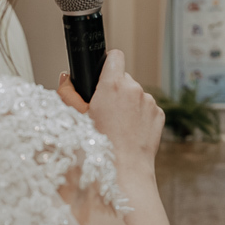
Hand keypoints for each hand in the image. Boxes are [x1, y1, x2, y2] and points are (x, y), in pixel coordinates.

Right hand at [59, 51, 164, 177]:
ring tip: (118, 125)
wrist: (124, 168)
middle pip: (124, 78)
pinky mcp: (158, 114)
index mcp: (113, 85)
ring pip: (136, 95)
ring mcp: (149, 102)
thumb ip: (67, 92)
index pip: (115, 56)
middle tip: (106, 110)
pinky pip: (147, 109)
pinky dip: (140, 116)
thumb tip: (66, 77)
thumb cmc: (97, 145)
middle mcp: (134, 89)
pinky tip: (130, 131)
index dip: (108, 63)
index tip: (103, 72)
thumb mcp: (74, 117)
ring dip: (128, 104)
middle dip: (115, 89)